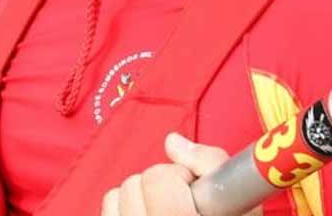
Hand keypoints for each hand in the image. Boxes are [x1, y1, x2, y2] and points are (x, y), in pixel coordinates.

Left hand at [101, 133, 244, 215]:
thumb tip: (172, 141)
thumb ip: (210, 162)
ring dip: (141, 195)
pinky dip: (124, 206)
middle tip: (182, 199)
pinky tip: (149, 214)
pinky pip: (109, 209)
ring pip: (116, 195)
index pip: (158, 180)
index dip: (179, 176)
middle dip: (159, 183)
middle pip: (134, 184)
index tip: (194, 188)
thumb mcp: (240, 202)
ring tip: (166, 209)